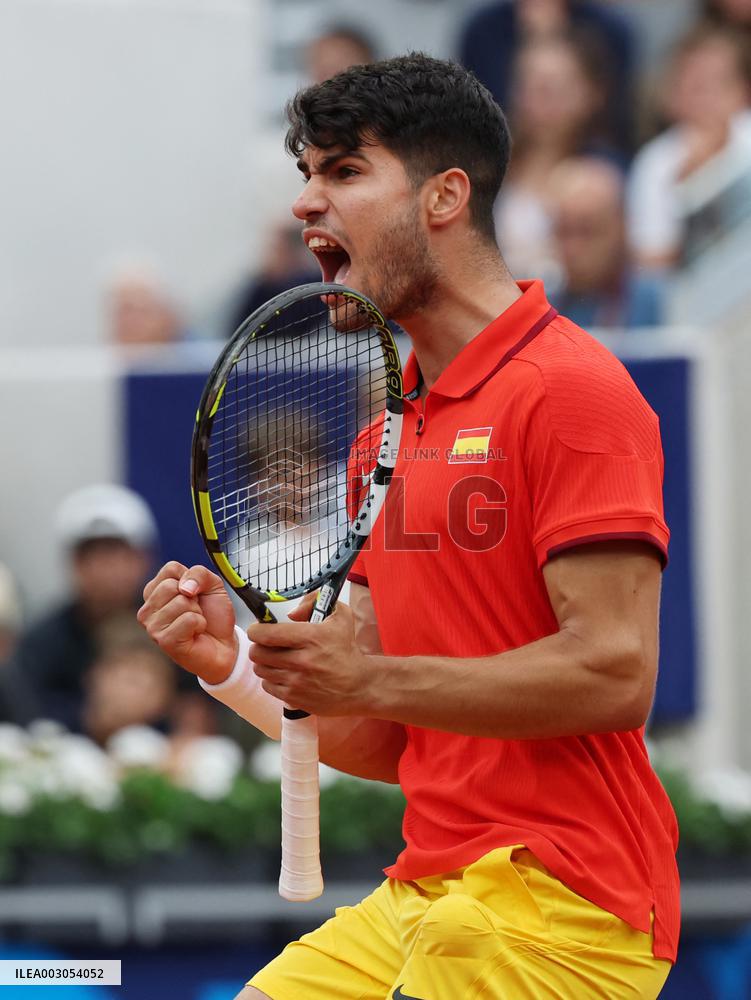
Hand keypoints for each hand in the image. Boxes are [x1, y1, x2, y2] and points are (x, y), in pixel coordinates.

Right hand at [137, 561, 236, 684]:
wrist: (224, 645)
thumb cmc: (213, 614)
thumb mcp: (212, 584)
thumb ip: (199, 573)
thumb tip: (184, 588)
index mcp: (154, 590)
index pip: (170, 568)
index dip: (192, 579)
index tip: (195, 594)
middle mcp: (148, 609)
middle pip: (170, 586)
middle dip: (193, 597)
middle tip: (196, 611)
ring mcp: (152, 626)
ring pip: (180, 602)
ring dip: (197, 612)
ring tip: (195, 623)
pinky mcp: (164, 641)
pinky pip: (188, 619)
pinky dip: (200, 624)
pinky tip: (195, 634)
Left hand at [247, 592, 371, 714]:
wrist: (359, 685)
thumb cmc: (347, 649)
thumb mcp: (340, 615)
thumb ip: (314, 602)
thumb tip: (291, 614)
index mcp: (311, 637)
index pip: (267, 634)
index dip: (256, 630)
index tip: (259, 629)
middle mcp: (301, 660)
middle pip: (258, 652)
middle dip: (258, 646)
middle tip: (266, 644)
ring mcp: (296, 682)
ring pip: (260, 669)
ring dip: (264, 662)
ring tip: (275, 659)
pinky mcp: (294, 698)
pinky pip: (267, 686)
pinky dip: (271, 679)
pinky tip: (283, 674)